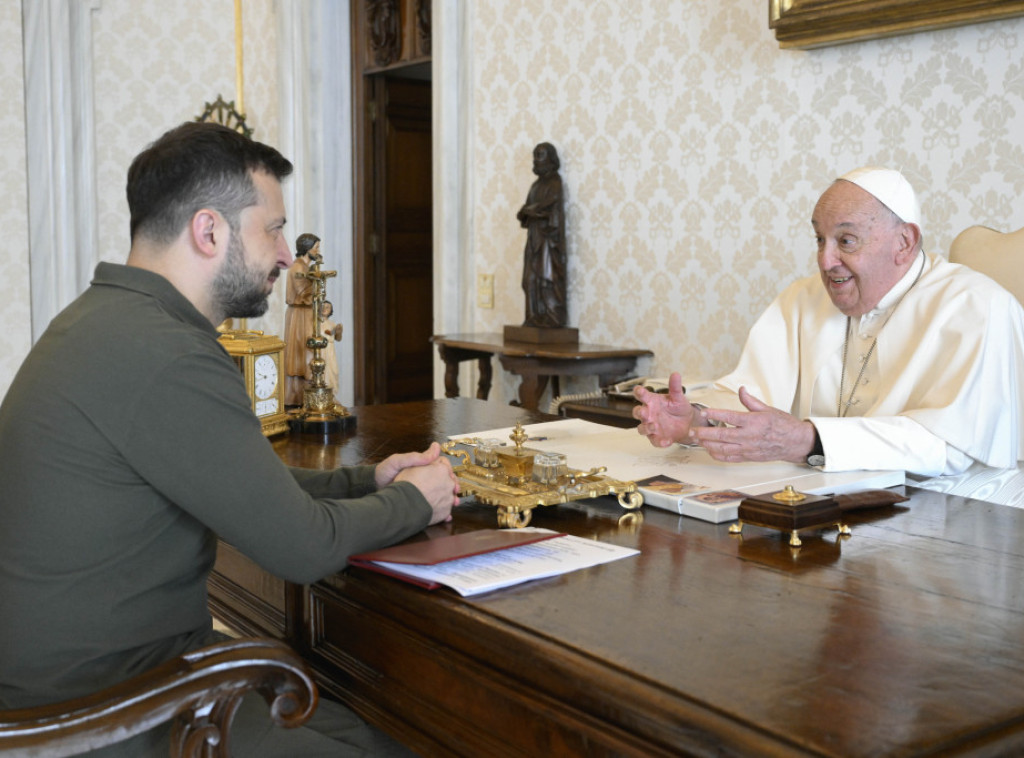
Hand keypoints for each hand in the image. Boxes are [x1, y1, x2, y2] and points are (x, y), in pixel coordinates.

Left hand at [376, 443, 459, 524]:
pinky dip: (440, 510)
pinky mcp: (419, 500)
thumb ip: (416, 457)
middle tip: (455, 494)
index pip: (442, 466)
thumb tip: (436, 447)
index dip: (449, 472)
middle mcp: (424, 477)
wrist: (373, 488)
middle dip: (453, 487)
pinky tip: (445, 516)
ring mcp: (422, 489)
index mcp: (422, 465)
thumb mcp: (398, 461)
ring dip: (449, 499)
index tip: (452, 479)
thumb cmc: (384, 471)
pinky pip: (432, 504)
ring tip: (453, 505)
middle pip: (444, 481)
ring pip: (441, 493)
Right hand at [632, 372, 700, 446]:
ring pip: (641, 429)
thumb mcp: (678, 397)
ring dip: (646, 428)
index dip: (638, 392)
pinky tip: (667, 441)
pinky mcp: (657, 437)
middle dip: (638, 412)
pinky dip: (660, 442)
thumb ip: (675, 387)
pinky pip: (655, 441)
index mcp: (652, 401)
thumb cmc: (678, 408)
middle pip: (637, 413)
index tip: (638, 390)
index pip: (641, 395)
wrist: (688, 423)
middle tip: (643, 410)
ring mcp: (651, 426)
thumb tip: (675, 374)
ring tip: (654, 426)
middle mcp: (649, 414)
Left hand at [690, 387, 815, 463]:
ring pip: (723, 448)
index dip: (715, 414)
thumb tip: (741, 390)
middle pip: (722, 435)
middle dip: (704, 433)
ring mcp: (748, 448)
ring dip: (708, 445)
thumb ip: (750, 401)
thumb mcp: (768, 409)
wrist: (796, 443)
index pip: (730, 417)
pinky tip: (710, 451)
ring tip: (697, 440)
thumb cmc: (784, 426)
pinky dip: (718, 455)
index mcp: (753, 422)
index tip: (704, 412)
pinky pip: (730, 458)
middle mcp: (749, 436)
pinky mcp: (749, 457)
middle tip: (692, 431)